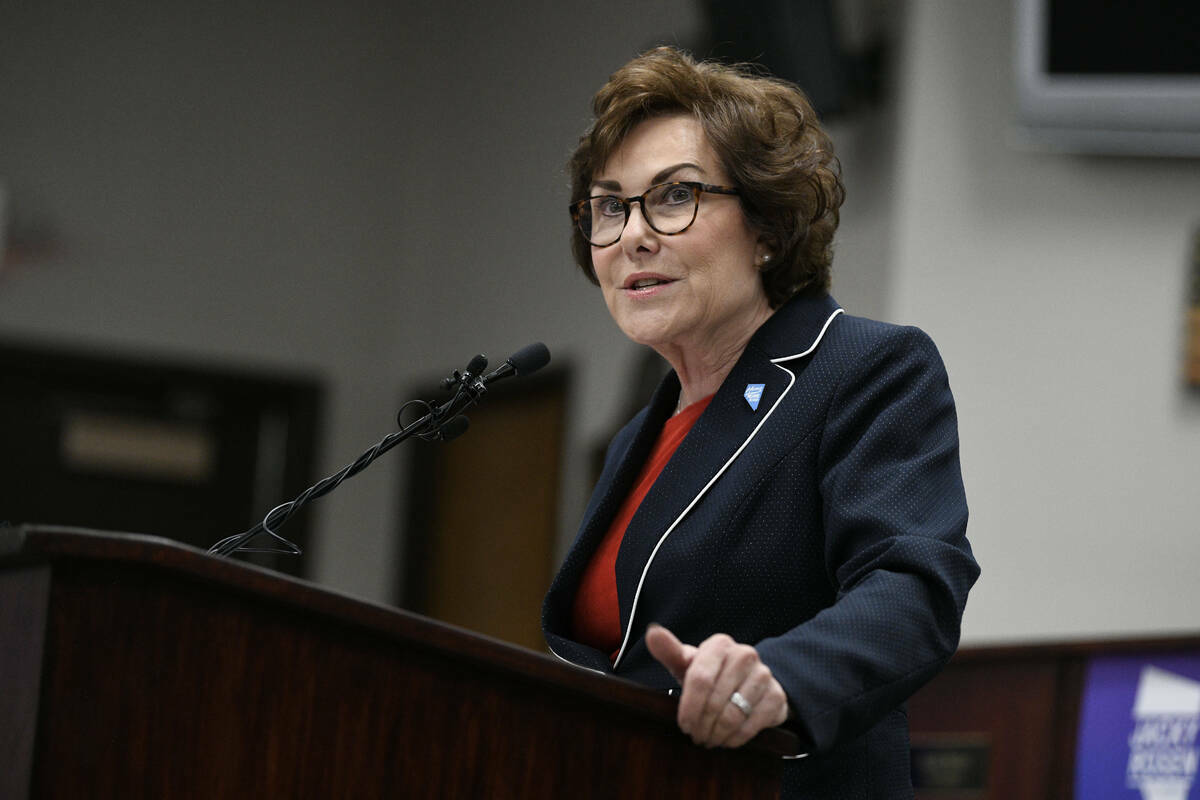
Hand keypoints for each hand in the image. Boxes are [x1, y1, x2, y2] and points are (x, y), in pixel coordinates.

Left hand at [645, 623, 789, 747]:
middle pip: (715, 700)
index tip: (683, 725)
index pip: (700, 678)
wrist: (751, 684)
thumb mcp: (690, 664)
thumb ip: (669, 651)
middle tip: (696, 737)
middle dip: (702, 724)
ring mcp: (764, 675)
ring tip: (709, 740)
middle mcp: (745, 654)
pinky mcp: (777, 696)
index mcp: (720, 644)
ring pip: (733, 714)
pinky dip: (736, 738)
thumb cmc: (712, 675)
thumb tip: (653, 632)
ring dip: (717, 734)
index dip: (689, 706)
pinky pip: (752, 724)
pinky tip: (727, 740)